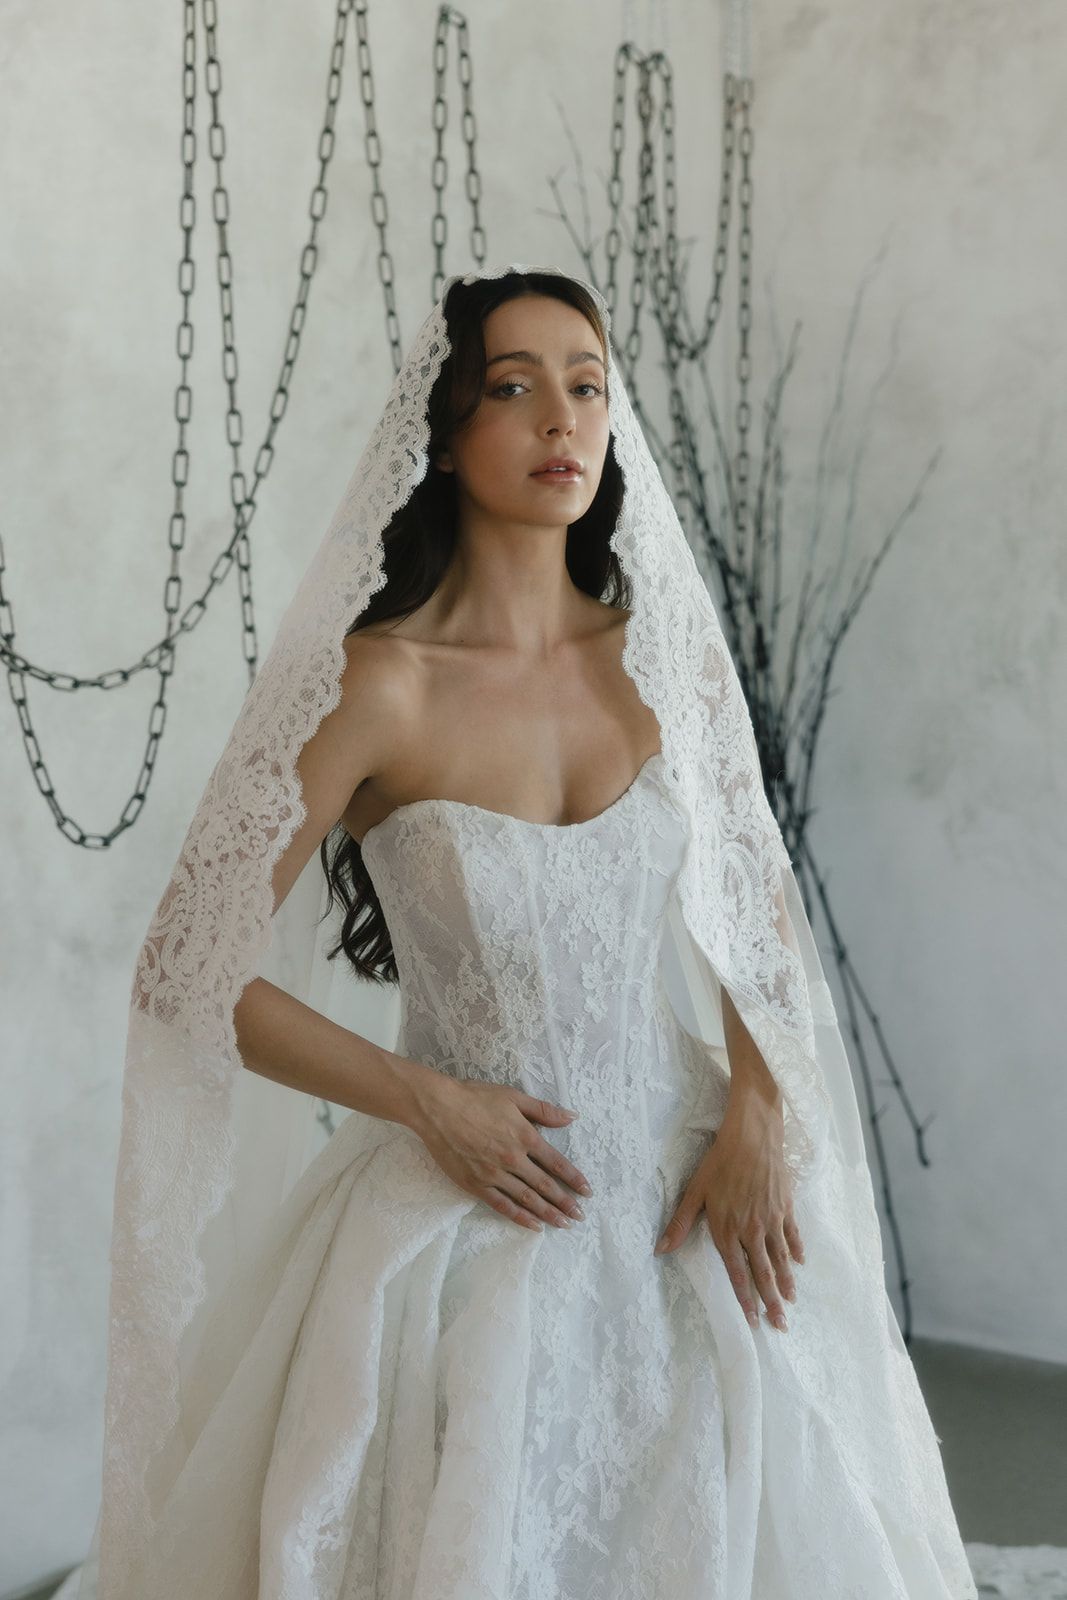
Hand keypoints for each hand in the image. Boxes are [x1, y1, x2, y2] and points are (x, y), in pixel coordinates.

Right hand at [411, 1076, 592, 1232]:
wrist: (438, 1108)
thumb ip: (544, 1110)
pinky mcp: (476, 1184)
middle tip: (580, 1216)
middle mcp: (513, 1159)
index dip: (574, 1178)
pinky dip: (520, 1217)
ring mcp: (494, 1174)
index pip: (556, 1163)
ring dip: (548, 1213)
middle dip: (565, 1202)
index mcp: (525, 1136)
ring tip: (563, 1224)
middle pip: (545, 1186)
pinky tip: (534, 1226)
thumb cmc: (475, 1098)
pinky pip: (502, 1205)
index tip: (587, 1191)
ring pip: (527, 1199)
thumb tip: (572, 1117)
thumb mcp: (514, 1097)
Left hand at [653, 1095, 803, 1331]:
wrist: (753, 1135)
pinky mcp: (786, 1206)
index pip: (738, 1273)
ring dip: (787, 1282)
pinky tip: (800, 1263)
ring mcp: (773, 1219)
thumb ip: (680, 1223)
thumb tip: (660, 1250)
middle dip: (772, 1302)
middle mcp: (752, 1230)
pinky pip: (793, 1235)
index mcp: (728, 1230)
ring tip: (791, 1302)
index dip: (745, 1299)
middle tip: (780, 1327)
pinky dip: (797, 1250)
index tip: (753, 1321)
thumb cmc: (720, 1160)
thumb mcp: (695, 1191)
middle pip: (764, 1273)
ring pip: (781, 1259)